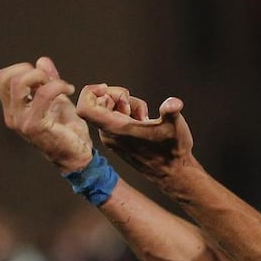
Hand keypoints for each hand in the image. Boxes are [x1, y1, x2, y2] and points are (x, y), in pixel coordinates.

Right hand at [0, 57, 92, 172]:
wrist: (77, 154)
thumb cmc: (67, 130)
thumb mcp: (58, 100)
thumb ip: (48, 81)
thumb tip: (42, 60)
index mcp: (14, 108)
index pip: (3, 78)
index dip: (23, 69)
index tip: (45, 77)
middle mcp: (12, 115)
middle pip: (8, 78)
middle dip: (33, 72)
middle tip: (53, 81)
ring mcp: (21, 121)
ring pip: (20, 83)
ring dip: (44, 78)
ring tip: (63, 86)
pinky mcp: (35, 125)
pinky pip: (43, 95)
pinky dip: (58, 86)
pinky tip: (71, 90)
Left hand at [76, 84, 194, 181]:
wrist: (172, 173)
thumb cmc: (172, 150)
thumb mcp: (175, 127)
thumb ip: (171, 112)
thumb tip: (174, 103)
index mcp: (116, 129)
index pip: (85, 108)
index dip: (91, 92)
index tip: (108, 87)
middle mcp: (108, 134)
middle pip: (98, 103)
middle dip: (118, 95)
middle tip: (137, 105)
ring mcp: (112, 137)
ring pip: (108, 110)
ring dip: (125, 104)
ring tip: (144, 116)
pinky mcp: (117, 139)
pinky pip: (113, 118)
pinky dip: (126, 113)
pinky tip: (142, 121)